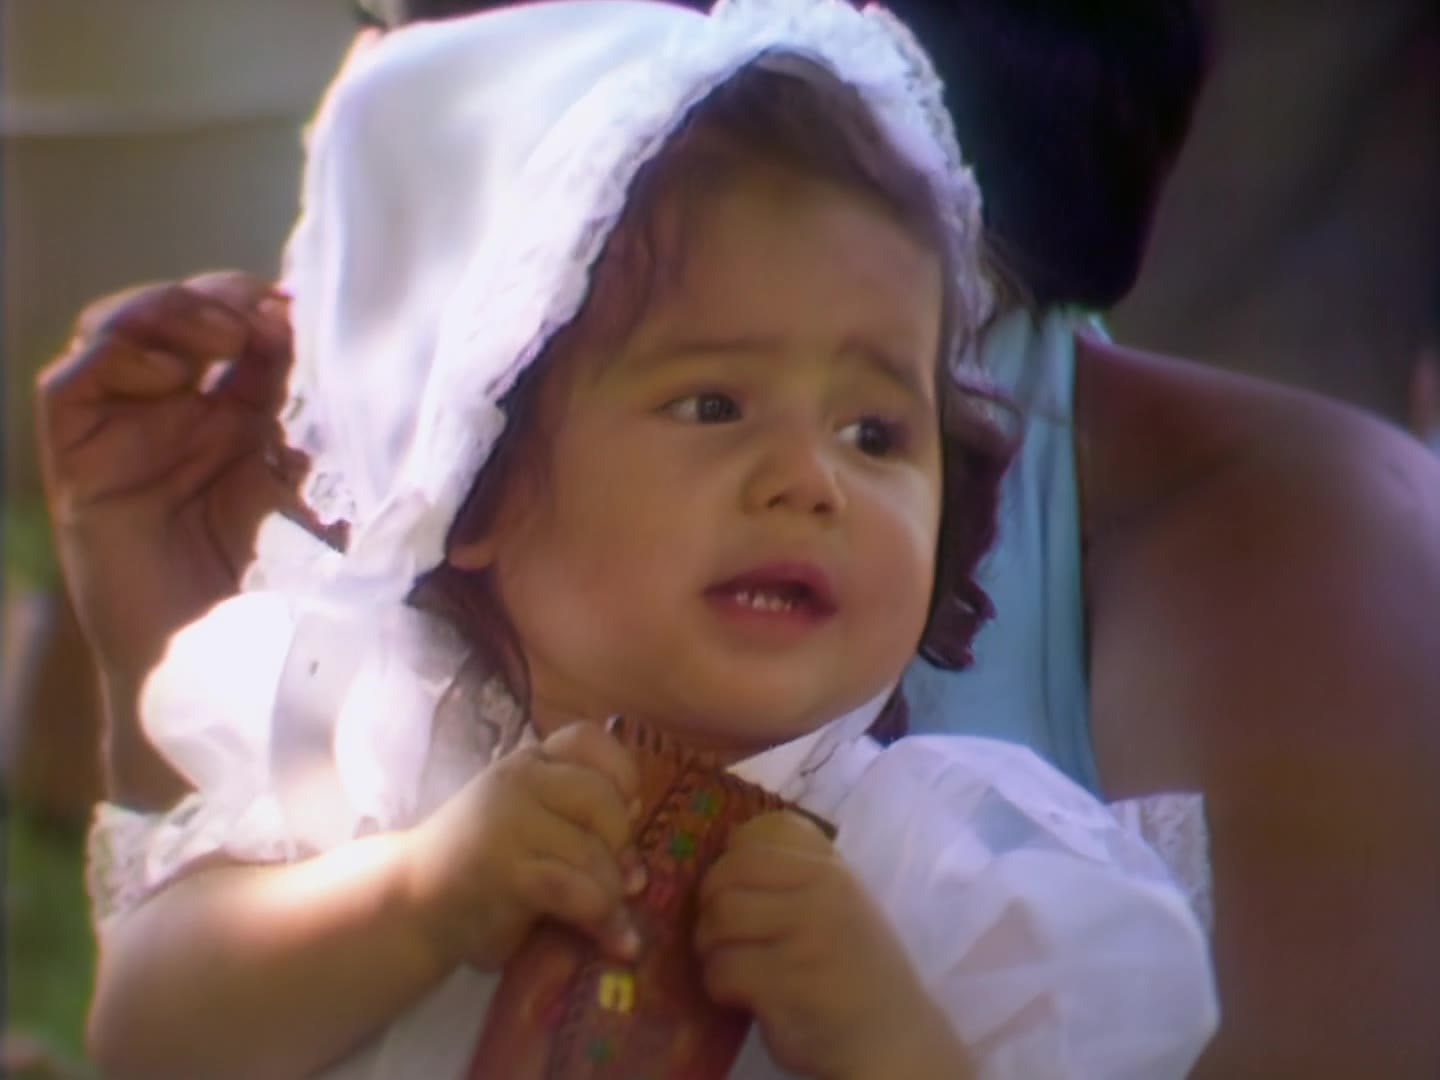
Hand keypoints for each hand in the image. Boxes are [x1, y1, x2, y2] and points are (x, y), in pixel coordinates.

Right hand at [35, 272, 303, 799]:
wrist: (224, 675)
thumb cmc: (290, 599)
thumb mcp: (332, 501)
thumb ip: (344, 443)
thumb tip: (398, 375)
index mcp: (250, 421)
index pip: (259, 333)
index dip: (286, 310)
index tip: (327, 312)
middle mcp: (186, 415)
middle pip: (196, 316)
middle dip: (238, 298)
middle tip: (283, 311)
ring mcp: (131, 433)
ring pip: (131, 327)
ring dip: (183, 307)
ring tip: (236, 326)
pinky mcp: (80, 460)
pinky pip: (75, 377)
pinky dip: (122, 347)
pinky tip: (180, 363)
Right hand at [400, 722, 646, 971]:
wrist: (411, 902)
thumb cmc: (482, 864)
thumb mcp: (529, 822)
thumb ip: (578, 819)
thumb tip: (638, 849)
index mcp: (527, 763)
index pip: (588, 739)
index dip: (621, 774)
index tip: (624, 810)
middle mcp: (516, 781)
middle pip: (604, 799)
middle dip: (621, 844)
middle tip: (611, 872)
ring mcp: (508, 824)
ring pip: (596, 853)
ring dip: (613, 893)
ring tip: (607, 914)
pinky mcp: (505, 872)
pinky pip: (578, 891)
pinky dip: (604, 919)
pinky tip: (614, 939)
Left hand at [695, 812, 970, 1079]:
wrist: (893, 1038)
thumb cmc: (856, 970)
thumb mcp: (840, 904)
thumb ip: (796, 877)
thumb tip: (725, 855)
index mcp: (830, 872)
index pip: (754, 843)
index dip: (723, 869)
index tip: (725, 896)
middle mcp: (821, 897)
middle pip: (726, 882)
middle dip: (707, 912)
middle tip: (717, 938)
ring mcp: (806, 940)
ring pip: (719, 924)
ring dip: (710, 950)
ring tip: (728, 966)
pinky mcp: (789, 985)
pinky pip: (724, 971)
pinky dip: (719, 987)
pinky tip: (739, 997)